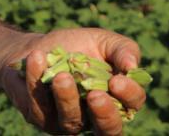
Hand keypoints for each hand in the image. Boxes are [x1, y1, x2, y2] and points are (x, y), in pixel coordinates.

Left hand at [0, 28, 145, 134]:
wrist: (37, 48)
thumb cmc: (76, 46)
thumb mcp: (103, 41)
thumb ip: (123, 50)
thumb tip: (132, 66)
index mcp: (115, 101)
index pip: (130, 108)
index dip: (128, 97)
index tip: (116, 80)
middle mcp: (94, 118)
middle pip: (108, 131)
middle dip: (104, 115)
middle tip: (96, 95)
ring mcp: (67, 122)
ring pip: (71, 121)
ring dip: (66, 98)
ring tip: (61, 76)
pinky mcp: (40, 117)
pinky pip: (40, 107)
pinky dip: (37, 81)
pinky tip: (37, 59)